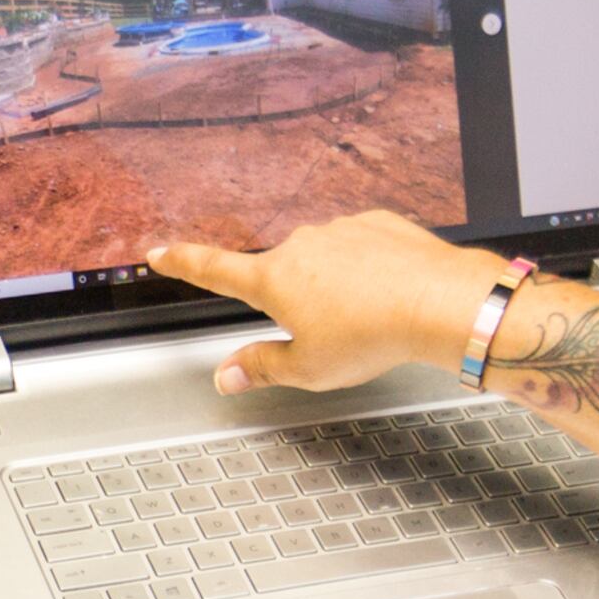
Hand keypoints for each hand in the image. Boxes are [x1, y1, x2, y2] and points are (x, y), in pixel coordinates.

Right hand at [147, 211, 510, 396]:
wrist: (439, 301)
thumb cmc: (372, 336)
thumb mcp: (308, 369)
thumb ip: (262, 367)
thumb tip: (226, 376)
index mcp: (274, 280)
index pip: (214, 270)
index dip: (182, 262)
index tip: (159, 252)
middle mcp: (301, 245)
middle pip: (284, 276)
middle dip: (300, 303)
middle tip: (333, 335)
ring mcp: (340, 230)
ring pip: (326, 262)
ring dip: (338, 287)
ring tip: (369, 318)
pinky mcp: (377, 223)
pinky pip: (361, 249)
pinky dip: (369, 271)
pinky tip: (389, 294)